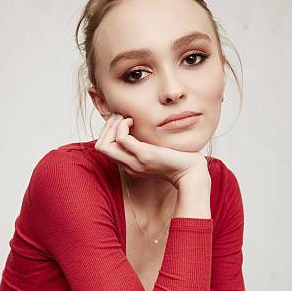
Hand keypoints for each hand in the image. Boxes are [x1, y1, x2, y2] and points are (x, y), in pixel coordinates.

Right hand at [94, 112, 209, 187]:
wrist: (191, 174)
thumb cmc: (178, 161)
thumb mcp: (157, 152)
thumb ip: (146, 144)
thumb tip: (139, 128)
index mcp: (130, 165)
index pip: (105, 149)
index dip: (109, 131)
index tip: (123, 121)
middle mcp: (129, 165)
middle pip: (100, 147)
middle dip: (106, 127)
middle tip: (121, 117)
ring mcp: (135, 162)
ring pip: (104, 145)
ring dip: (111, 126)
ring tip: (125, 118)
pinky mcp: (144, 155)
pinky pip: (121, 139)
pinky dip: (123, 126)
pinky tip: (133, 121)